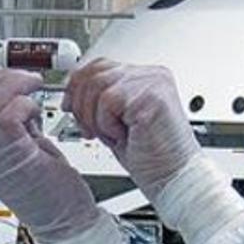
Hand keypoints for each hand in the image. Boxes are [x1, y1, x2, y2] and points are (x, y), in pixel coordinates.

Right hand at [0, 68, 100, 243]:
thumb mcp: (28, 148)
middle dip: (3, 77)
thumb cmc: (52, 192)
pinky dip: (24, 104)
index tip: (9, 73)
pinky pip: (7, 116)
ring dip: (16, 86)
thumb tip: (19, 97)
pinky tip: (36, 110)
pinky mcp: (12, 157)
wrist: (65, 223)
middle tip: (27, 78)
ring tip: (34, 86)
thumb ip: (18, 125)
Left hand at [64, 60, 200, 199]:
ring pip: (98, 86)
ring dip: (95, 118)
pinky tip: (124, 136)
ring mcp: (153, 83)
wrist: (173, 178)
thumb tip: (71, 95)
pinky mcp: (151, 97)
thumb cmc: (152, 157)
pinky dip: (107, 124)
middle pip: (95, 72)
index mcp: (146, 77)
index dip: (78, 85)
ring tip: (112, 135)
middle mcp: (152, 75)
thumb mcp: (116, 122)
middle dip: (81, 104)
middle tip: (89, 129)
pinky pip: (108, 101)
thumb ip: (100, 101)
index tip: (70, 106)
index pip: (100, 65)